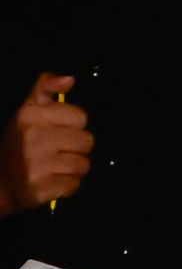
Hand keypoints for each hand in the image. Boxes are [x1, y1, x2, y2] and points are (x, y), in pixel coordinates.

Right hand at [4, 74, 91, 210]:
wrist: (0, 181)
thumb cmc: (19, 143)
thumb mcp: (27, 111)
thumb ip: (45, 89)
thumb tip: (69, 79)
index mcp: (30, 115)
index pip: (80, 117)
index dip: (75, 125)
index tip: (61, 130)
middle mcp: (32, 137)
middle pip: (86, 141)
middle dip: (78, 148)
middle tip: (61, 151)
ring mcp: (36, 164)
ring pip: (83, 164)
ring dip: (75, 167)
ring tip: (58, 166)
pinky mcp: (42, 188)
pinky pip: (75, 184)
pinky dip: (68, 184)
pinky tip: (54, 180)